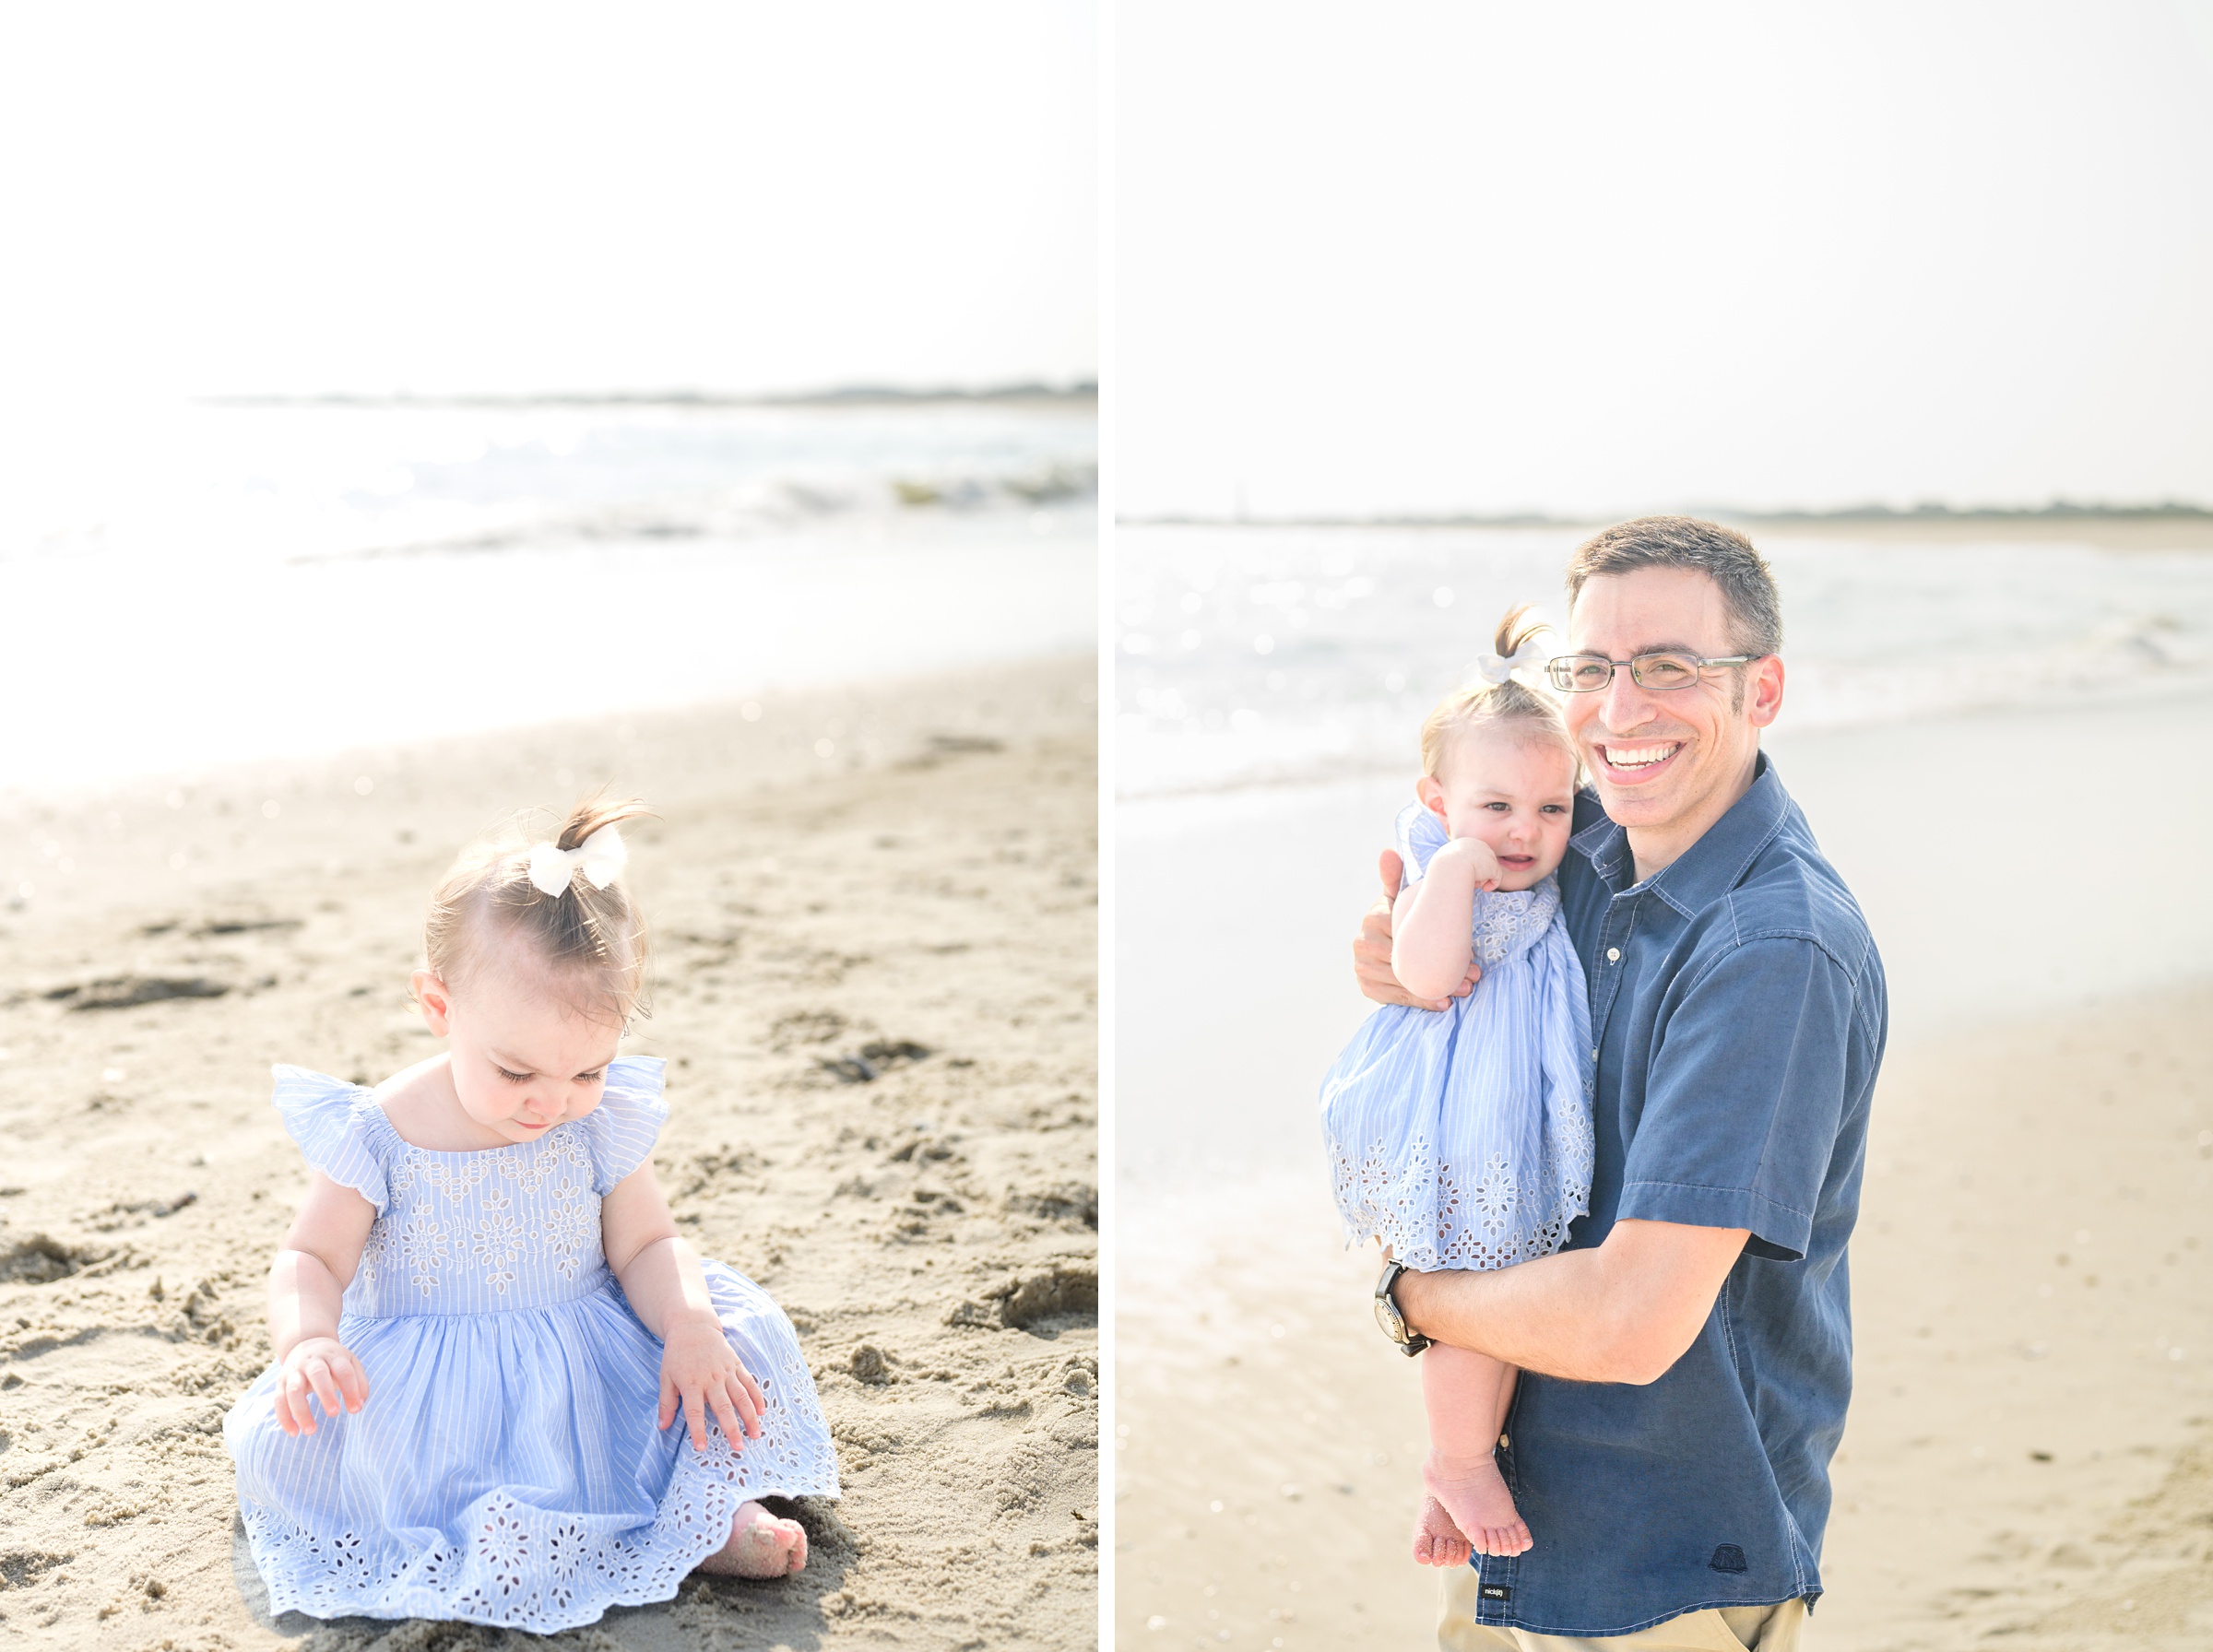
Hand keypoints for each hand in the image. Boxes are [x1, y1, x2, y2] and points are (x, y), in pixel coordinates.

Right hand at [273, 1336, 367, 1436]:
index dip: (350, 1390)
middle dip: (326, 1394)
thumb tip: (359, 1405)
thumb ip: (359, 1382)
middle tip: (335, 1413)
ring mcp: (294, 1372)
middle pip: (318, 1374)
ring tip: (311, 1431)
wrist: (306, 1346)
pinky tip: (294, 1432)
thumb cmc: (333, 1361)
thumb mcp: (350, 1363)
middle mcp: (311, 1361)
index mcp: (333, 1356)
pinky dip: (284, 1417)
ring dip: (301, 1411)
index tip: (356, 1409)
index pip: (343, 1371)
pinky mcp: (280, 1383)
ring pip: (294, 1390)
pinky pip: (279, 1401)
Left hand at [657, 1309, 766, 1452]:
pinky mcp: (736, 1365)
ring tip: (755, 1434)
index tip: (702, 1447)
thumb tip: (662, 1427)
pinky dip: (756, 1397)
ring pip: (741, 1396)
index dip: (698, 1430)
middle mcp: (711, 1378)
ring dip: (749, 1416)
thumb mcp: (665, 1377)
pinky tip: (762, 1411)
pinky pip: (749, 1382)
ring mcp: (726, 1371)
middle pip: (723, 1407)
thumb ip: (666, 1403)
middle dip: (731, 1428)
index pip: (695, 1412)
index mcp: (691, 1383)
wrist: (693, 1327)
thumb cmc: (676, 1354)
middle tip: (738, 1447)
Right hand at [1353, 849, 1480, 1009]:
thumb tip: (1387, 852)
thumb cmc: (1402, 913)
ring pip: (1404, 981)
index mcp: (1373, 918)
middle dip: (1443, 971)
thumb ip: (1397, 876)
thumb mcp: (1402, 895)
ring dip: (1436, 989)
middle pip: (1408, 961)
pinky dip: (1420, 1002)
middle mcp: (1362, 943)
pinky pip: (1395, 998)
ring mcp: (1362, 967)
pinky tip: (1442, 1004)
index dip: (1440, 947)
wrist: (1384, 938)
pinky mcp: (1366, 986)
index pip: (1409, 936)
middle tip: (1473, 976)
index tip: (1470, 955)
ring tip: (1465, 990)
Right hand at [1436, 835, 1501, 890]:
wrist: (1450, 867)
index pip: (1474, 856)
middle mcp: (1479, 845)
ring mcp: (1488, 855)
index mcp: (1466, 843)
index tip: (1464, 876)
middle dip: (1478, 873)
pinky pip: (1497, 879)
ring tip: (1472, 883)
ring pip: (1488, 871)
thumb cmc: (1444, 868)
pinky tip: (1484, 889)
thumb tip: (1458, 872)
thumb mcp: (1445, 863)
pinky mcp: (1494, 866)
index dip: (1471, 868)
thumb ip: (1454, 865)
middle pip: (1482, 863)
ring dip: (1481, 880)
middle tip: (1468, 881)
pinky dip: (1492, 885)